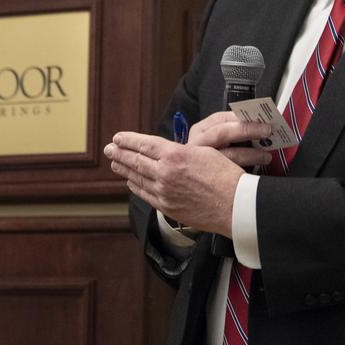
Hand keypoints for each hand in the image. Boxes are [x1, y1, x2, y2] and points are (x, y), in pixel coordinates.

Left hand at [105, 116, 271, 236]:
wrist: (235, 205)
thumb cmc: (226, 176)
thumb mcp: (204, 152)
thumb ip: (181, 152)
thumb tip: (166, 152)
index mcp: (175, 155)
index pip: (145, 144)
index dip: (129, 140)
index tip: (118, 137)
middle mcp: (165, 173)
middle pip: (136, 161)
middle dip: (120, 153)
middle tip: (109, 149)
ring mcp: (164, 192)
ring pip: (138, 178)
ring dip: (124, 169)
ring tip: (115, 163)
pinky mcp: (167, 207)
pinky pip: (145, 194)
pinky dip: (136, 186)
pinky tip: (130, 182)